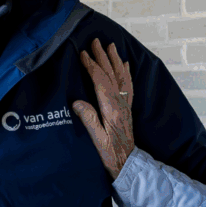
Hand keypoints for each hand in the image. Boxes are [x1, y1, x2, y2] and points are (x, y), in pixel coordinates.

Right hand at [71, 39, 135, 179]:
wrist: (128, 164)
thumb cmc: (110, 155)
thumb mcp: (97, 141)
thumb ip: (89, 120)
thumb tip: (77, 101)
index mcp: (111, 109)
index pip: (101, 81)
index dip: (92, 66)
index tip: (83, 54)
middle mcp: (120, 104)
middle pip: (111, 75)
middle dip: (103, 57)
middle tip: (96, 41)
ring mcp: (125, 105)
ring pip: (121, 77)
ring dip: (115, 61)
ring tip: (111, 46)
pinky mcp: (127, 109)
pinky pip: (128, 86)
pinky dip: (126, 73)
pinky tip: (125, 65)